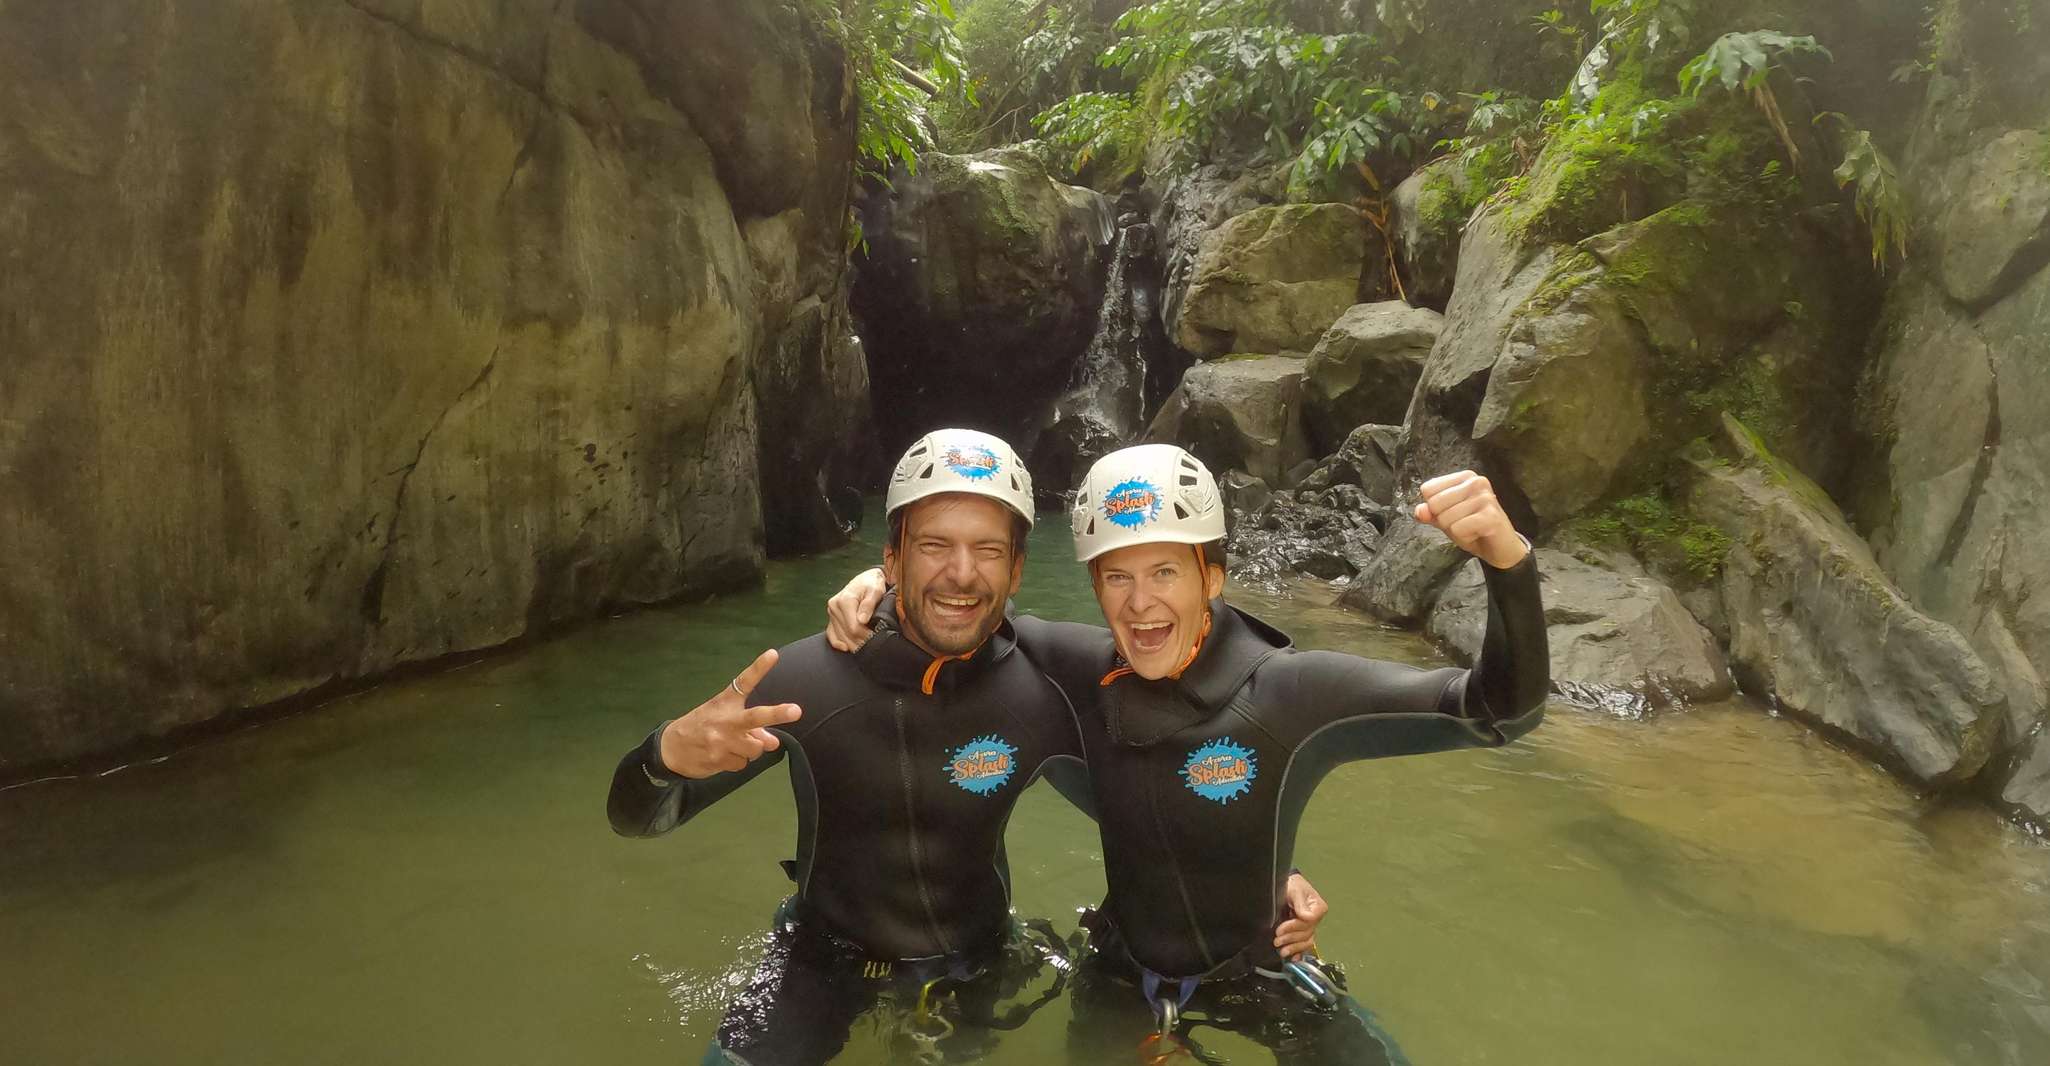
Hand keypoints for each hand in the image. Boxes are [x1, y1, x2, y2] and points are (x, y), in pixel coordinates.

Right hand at [658, 649, 802, 778]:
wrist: (671, 749)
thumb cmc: (701, 727)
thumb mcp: (721, 719)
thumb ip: (751, 726)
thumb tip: (773, 742)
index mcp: (725, 703)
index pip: (744, 682)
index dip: (759, 668)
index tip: (773, 655)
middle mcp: (724, 720)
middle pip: (755, 717)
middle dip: (777, 714)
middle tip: (796, 710)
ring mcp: (721, 741)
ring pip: (755, 749)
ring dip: (751, 750)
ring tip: (732, 745)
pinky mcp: (719, 760)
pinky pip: (743, 764)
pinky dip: (738, 761)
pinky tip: (722, 756)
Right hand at [825, 567, 888, 652]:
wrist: (866, 579)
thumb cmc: (872, 584)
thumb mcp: (875, 590)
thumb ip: (868, 604)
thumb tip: (862, 620)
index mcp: (845, 600)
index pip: (853, 627)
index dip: (865, 636)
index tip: (876, 638)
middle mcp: (834, 606)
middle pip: (847, 633)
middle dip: (861, 641)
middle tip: (874, 644)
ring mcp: (832, 613)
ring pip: (840, 636)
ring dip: (853, 644)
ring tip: (866, 647)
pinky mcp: (832, 617)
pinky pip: (831, 633)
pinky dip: (837, 642)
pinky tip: (845, 648)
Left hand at [1273, 872, 1327, 959]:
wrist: (1288, 886)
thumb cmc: (1293, 885)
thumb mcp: (1295, 890)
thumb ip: (1300, 902)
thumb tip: (1306, 917)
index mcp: (1318, 908)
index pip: (1308, 922)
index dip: (1293, 927)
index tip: (1280, 929)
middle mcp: (1316, 919)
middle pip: (1306, 933)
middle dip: (1290, 938)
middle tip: (1276, 940)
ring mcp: (1310, 927)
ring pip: (1306, 942)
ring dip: (1294, 948)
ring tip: (1282, 951)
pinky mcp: (1303, 932)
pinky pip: (1304, 945)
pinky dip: (1299, 953)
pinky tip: (1293, 959)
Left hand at [1414, 470, 1527, 569]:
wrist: (1500, 548)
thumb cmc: (1472, 528)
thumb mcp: (1445, 519)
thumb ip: (1430, 513)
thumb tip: (1419, 511)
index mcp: (1464, 477)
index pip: (1428, 489)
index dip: (1435, 508)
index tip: (1454, 512)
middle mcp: (1476, 482)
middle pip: (1434, 504)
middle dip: (1444, 521)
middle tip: (1464, 523)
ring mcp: (1485, 498)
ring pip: (1445, 518)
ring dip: (1456, 531)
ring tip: (1472, 529)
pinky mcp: (1490, 516)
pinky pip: (1458, 529)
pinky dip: (1464, 538)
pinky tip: (1478, 534)